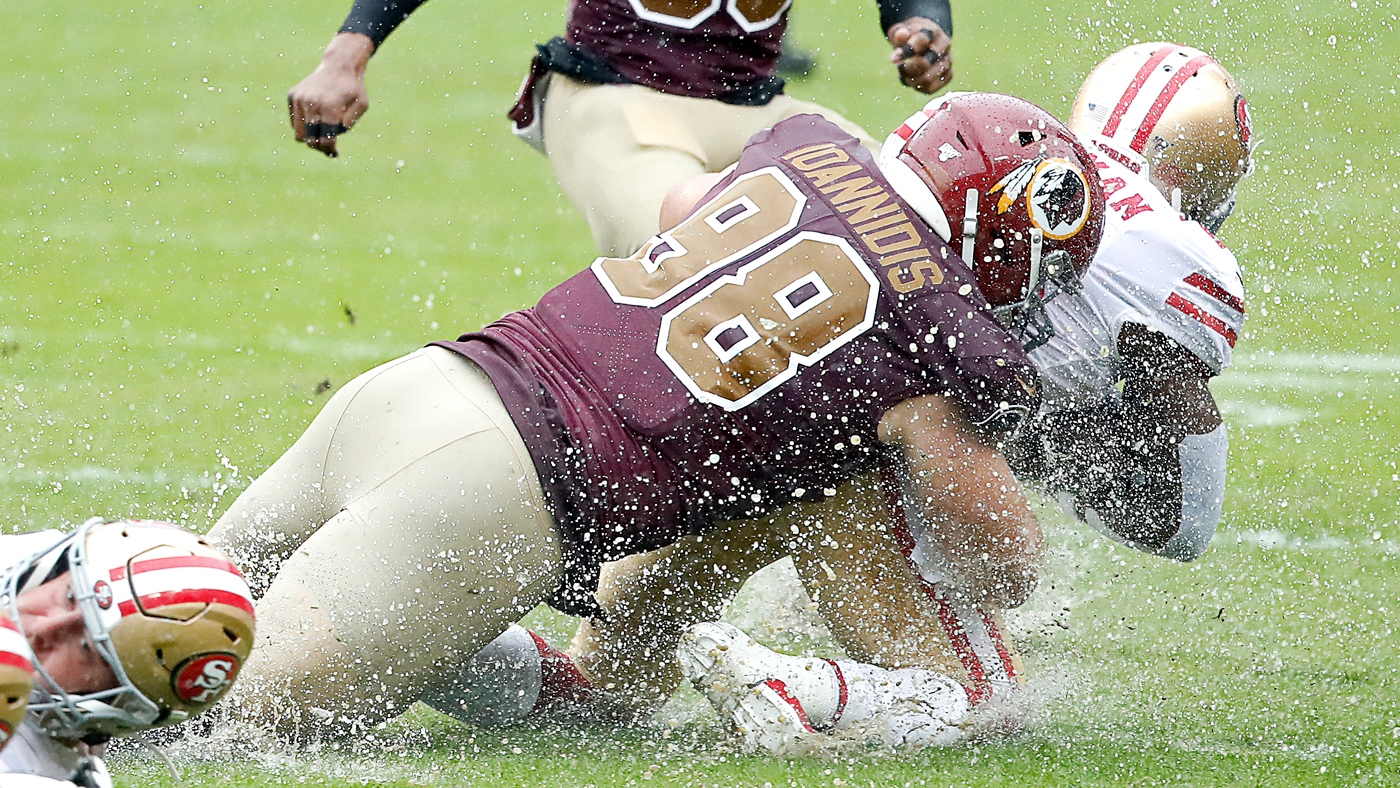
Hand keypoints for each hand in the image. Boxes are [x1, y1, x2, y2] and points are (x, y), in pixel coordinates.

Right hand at [288, 33, 374, 157]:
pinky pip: (295, 121)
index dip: (329, 150)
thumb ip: (349, 123)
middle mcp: (311, 102)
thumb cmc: (353, 88)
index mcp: (330, 106)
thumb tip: (332, 136)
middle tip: (328, 147)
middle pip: (310, 139)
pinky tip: (316, 119)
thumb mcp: (362, 106)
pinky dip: (304, 125)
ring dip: (310, 137)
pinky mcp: (293, 95)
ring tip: (321, 135)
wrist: (338, 65)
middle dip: (319, 146)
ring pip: (299, 133)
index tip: (334, 154)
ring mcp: (299, 98)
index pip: (325, 139)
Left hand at [886, 18, 951, 94]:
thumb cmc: (910, 35)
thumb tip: (901, 36)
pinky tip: (910, 79)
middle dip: (908, 68)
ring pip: (928, 79)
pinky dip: (917, 86)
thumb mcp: (902, 30)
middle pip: (925, 64)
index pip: (921, 41)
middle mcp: (944, 47)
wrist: (924, 40)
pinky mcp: (947, 76)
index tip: (893, 59)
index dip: (906, 51)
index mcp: (935, 33)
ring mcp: (947, 62)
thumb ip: (900, 33)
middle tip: (899, 67)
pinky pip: (931, 88)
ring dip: (910, 80)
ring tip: (902, 74)